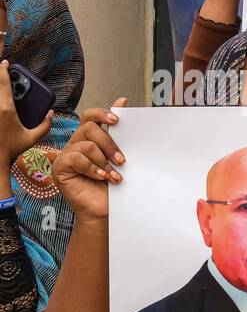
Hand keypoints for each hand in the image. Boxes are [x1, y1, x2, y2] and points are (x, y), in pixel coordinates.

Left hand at [0, 59, 52, 166]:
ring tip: (4, 89)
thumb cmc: (10, 149)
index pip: (4, 83)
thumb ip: (45, 126)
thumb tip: (50, 114)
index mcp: (6, 109)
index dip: (4, 70)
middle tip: (3, 74)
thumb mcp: (31, 139)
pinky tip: (2, 106)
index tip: (4, 63)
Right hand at [52, 102, 125, 219]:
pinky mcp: (60, 168)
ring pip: (86, 145)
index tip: (118, 120)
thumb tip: (122, 101)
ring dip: (104, 161)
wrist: (106, 210)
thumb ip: (119, 133)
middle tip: (122, 161)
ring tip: (113, 176)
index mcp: (90, 139)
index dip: (102, 114)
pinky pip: (76, 159)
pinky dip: (92, 168)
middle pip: (89, 128)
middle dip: (109, 144)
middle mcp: (77, 144)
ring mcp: (66, 155)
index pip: (90, 116)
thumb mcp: (120, 158)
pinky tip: (101, 177)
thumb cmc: (113, 186)